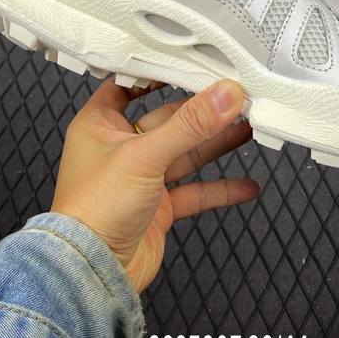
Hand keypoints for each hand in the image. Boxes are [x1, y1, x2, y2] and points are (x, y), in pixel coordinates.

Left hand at [51, 77, 257, 291]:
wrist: (90, 274)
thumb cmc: (93, 211)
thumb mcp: (145, 155)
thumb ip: (190, 124)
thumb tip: (225, 95)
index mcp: (100, 124)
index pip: (130, 85)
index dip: (158, 73)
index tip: (190, 63)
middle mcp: (120, 149)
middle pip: (168, 120)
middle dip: (203, 112)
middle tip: (236, 99)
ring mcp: (141, 179)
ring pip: (185, 154)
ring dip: (216, 144)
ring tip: (248, 129)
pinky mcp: (158, 208)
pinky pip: (194, 191)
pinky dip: (219, 188)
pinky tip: (245, 185)